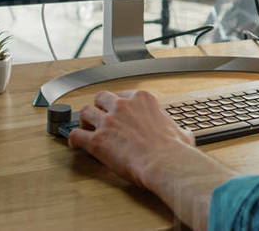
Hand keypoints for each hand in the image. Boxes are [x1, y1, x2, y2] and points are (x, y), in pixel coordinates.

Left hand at [69, 89, 195, 188]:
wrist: (165, 163)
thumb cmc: (174, 151)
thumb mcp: (182, 133)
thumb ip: (179, 130)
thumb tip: (185, 135)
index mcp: (143, 100)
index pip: (124, 94)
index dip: (119, 104)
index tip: (119, 112)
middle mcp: (123, 106)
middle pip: (101, 97)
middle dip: (99, 106)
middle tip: (99, 117)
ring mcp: (108, 122)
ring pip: (85, 112)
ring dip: (84, 120)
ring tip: (85, 128)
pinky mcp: (97, 140)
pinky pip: (75, 134)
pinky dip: (73, 139)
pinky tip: (75, 144)